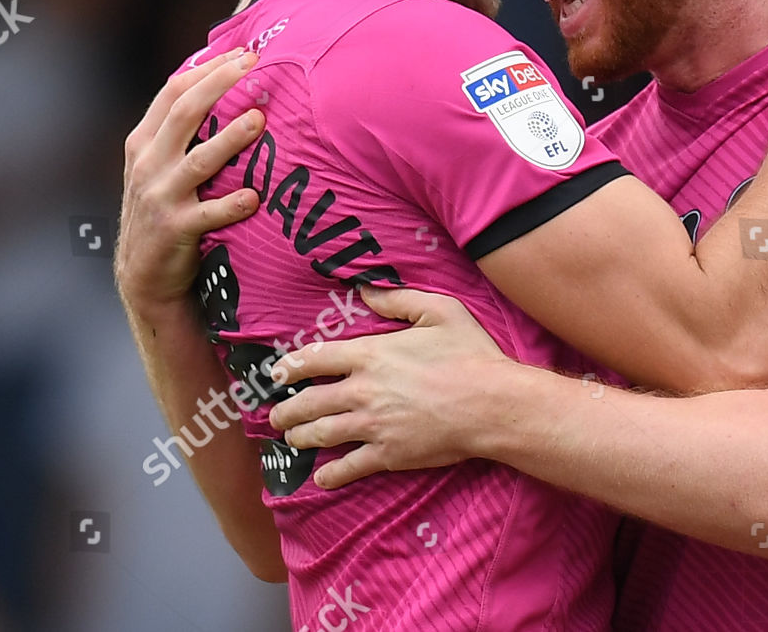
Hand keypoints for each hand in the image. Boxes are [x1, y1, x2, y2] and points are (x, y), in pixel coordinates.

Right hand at [116, 48, 264, 307]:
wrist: (144, 275)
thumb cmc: (164, 210)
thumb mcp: (159, 167)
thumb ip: (182, 134)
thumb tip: (225, 90)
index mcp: (145, 142)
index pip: (173, 91)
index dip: (208, 69)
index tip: (242, 53)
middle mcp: (149, 164)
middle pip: (184, 112)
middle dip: (220, 84)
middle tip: (254, 65)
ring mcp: (160, 197)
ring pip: (198, 160)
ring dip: (231, 138)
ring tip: (259, 120)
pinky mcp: (175, 230)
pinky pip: (207, 214)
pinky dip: (231, 204)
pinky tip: (254, 196)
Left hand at [268, 286, 510, 488]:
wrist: (491, 404)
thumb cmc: (470, 355)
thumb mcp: (440, 311)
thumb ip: (399, 300)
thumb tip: (366, 290)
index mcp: (371, 354)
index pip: (315, 359)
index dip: (290, 366)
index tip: (276, 374)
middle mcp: (362, 390)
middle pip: (308, 402)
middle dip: (286, 410)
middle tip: (276, 415)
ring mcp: (372, 425)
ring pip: (320, 434)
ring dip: (300, 438)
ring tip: (291, 440)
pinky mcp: (387, 455)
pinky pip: (348, 468)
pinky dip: (330, 475)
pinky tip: (321, 477)